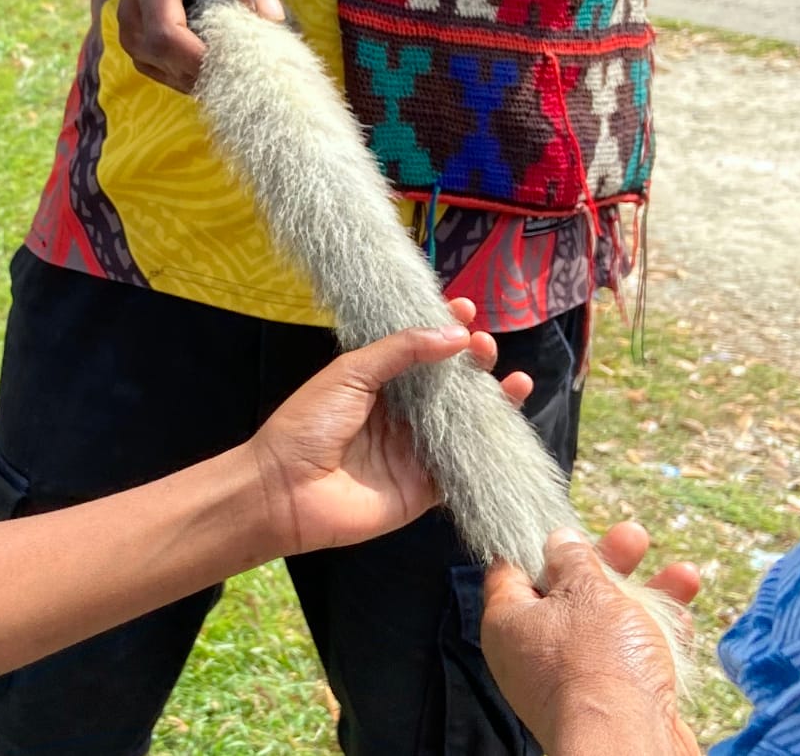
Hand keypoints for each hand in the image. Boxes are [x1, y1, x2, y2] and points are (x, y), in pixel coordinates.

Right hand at [117, 0, 284, 92]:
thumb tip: (273, 15)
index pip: (165, 34)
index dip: (200, 57)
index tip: (243, 61)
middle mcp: (130, 13)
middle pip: (163, 59)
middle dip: (208, 69)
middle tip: (252, 67)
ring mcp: (131, 37)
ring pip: (167, 74)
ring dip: (205, 75)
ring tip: (242, 63)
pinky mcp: (141, 52)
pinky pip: (169, 77)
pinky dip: (198, 77)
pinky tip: (224, 63)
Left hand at [251, 299, 533, 555]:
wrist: (285, 490)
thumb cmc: (309, 423)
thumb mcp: (351, 372)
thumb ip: (401, 351)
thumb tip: (454, 334)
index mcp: (380, 381)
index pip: (422, 350)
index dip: (446, 330)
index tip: (467, 309)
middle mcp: (402, 413)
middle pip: (450, 385)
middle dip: (474, 363)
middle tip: (484, 346)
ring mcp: (415, 450)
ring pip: (465, 424)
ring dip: (492, 403)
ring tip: (514, 380)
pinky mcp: (423, 489)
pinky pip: (463, 468)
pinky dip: (488, 450)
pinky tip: (508, 427)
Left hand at [482, 525, 699, 755]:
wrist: (629, 747)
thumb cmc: (598, 664)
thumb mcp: (586, 591)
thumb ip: (574, 560)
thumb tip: (560, 540)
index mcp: (509, 623)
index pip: (511, 570)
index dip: (539, 542)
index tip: (566, 523)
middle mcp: (533, 654)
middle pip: (568, 592)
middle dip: (608, 562)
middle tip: (635, 538)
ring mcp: (571, 680)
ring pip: (606, 624)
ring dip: (645, 596)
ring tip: (681, 575)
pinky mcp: (608, 703)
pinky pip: (628, 659)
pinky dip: (655, 637)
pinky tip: (685, 618)